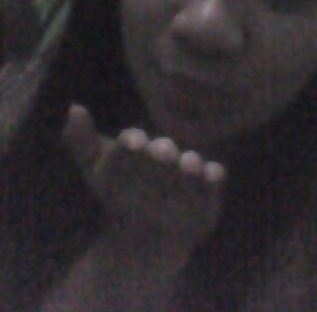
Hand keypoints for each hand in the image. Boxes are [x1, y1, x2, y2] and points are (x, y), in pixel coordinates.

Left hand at [62, 105, 225, 266]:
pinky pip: (213, 178)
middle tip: (160, 151)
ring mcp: (187, 171)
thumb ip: (82, 141)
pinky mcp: (208, 188)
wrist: (144, 237)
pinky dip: (214, 176)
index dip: (131, 141)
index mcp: (138, 147)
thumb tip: (74, 107)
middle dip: (161, 150)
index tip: (128, 142)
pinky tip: (212, 174)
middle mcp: (165, 154)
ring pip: (191, 162)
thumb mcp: (96, 172)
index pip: (133, 140)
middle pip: (164, 149)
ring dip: (190, 162)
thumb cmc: (119, 196)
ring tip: (187, 164)